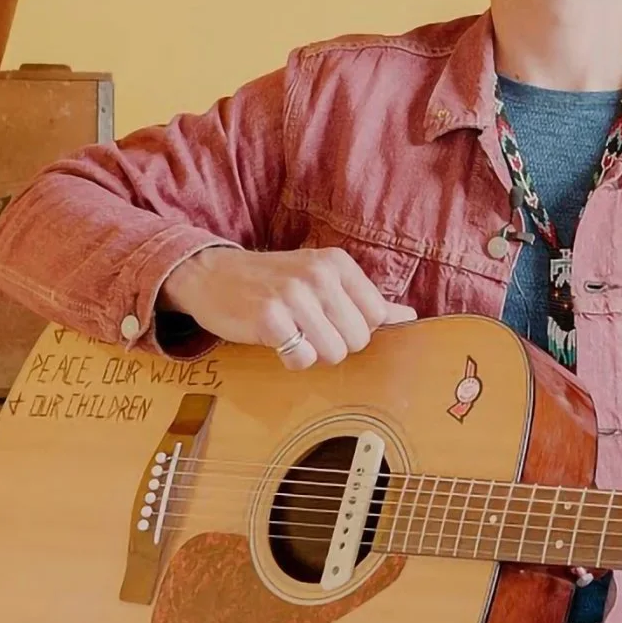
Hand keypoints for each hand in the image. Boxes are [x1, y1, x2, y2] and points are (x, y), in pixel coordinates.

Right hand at [158, 246, 415, 369]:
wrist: (211, 275)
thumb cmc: (273, 280)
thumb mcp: (321, 278)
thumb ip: (364, 299)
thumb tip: (410, 317)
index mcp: (337, 263)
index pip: (377, 316)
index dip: (355, 328)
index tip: (330, 320)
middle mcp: (319, 275)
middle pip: (359, 339)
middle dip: (335, 344)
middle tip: (307, 329)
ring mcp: (294, 295)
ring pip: (334, 353)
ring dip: (313, 353)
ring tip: (293, 334)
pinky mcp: (269, 319)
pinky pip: (302, 359)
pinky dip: (291, 359)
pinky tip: (276, 340)